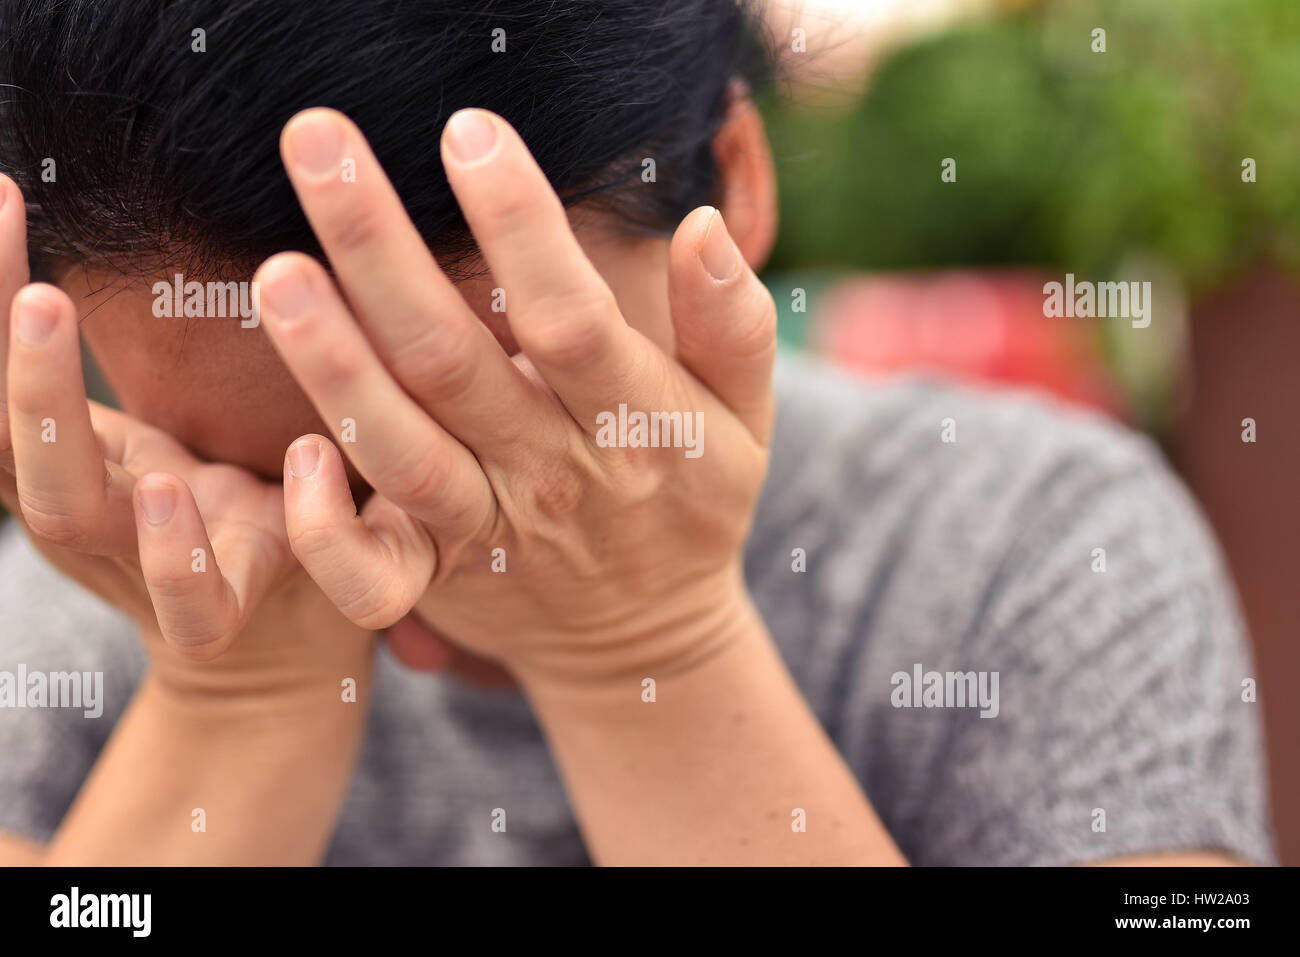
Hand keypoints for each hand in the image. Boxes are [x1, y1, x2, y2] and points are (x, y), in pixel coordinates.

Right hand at [0, 175, 370, 697]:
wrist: (287, 629)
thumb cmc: (230, 503)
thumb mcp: (175, 422)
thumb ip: (156, 355)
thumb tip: (131, 226)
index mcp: (76, 461)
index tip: (3, 196)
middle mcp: (91, 511)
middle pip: (3, 439)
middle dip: (6, 350)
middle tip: (25, 270)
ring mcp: (144, 566)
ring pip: (67, 513)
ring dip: (48, 414)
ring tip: (47, 307)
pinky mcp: (224, 613)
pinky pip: (189, 605)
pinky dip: (181, 553)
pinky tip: (182, 484)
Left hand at [255, 108, 777, 690]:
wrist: (644, 637)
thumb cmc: (691, 503)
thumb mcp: (746, 419)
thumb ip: (733, 323)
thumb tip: (702, 224)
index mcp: (633, 423)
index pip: (568, 317)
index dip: (518, 227)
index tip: (467, 132)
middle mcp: (551, 473)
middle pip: (452, 361)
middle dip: (379, 250)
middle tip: (316, 143)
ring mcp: (487, 528)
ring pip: (397, 449)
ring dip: (331, 363)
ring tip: (277, 273)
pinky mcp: (437, 572)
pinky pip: (369, 572)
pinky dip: (326, 527)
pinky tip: (295, 450)